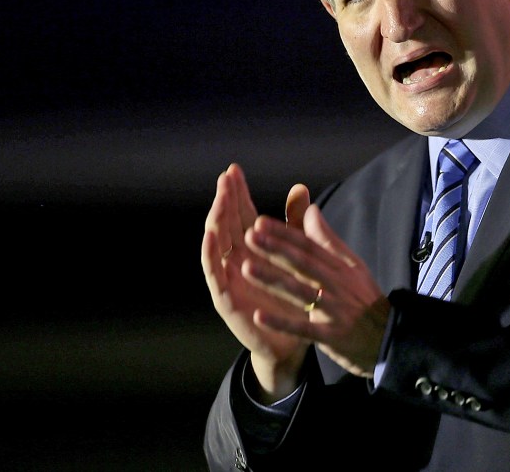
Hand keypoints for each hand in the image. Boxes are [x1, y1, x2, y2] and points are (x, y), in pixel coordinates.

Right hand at [201, 164, 308, 399]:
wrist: (292, 338)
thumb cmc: (291, 295)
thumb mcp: (294, 253)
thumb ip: (294, 222)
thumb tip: (300, 188)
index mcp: (251, 248)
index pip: (241, 214)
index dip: (237, 193)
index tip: (234, 170)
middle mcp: (235, 260)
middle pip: (225, 224)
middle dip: (224, 200)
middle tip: (225, 178)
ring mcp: (228, 279)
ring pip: (216, 246)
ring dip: (215, 223)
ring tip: (218, 202)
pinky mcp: (226, 299)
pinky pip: (214, 276)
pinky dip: (209, 256)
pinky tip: (209, 238)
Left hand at [242, 203, 390, 377]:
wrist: (390, 338)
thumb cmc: (365, 299)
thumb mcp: (353, 266)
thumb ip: (328, 240)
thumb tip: (311, 210)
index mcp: (340, 267)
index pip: (308, 246)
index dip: (284, 234)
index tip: (259, 222)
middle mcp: (336, 285)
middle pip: (302, 264)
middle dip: (275, 249)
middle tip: (249, 236)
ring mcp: (333, 311)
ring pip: (299, 292)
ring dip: (273, 280)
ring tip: (246, 268)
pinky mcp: (331, 336)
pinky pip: (303, 329)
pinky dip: (282, 323)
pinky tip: (259, 316)